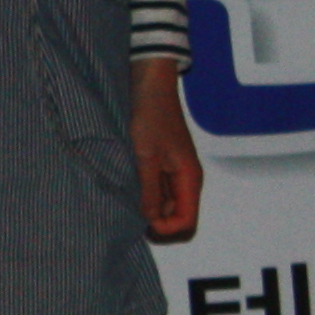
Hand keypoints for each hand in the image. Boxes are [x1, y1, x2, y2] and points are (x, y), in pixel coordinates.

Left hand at [132, 59, 203, 242]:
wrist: (149, 86)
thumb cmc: (151, 116)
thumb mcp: (146, 156)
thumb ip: (149, 190)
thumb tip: (149, 220)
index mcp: (190, 178)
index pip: (187, 222)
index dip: (166, 228)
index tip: (142, 221)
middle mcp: (185, 179)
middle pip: (176, 217)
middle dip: (156, 221)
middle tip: (129, 211)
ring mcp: (173, 173)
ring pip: (165, 205)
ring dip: (147, 207)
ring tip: (125, 197)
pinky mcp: (161, 165)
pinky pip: (156, 191)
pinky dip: (143, 194)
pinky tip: (126, 187)